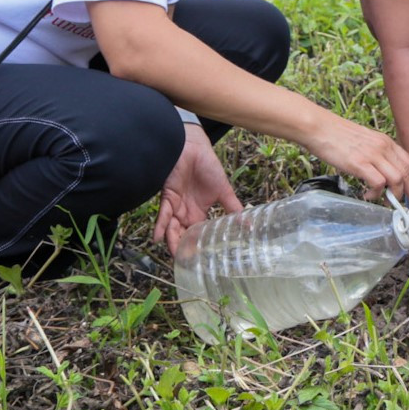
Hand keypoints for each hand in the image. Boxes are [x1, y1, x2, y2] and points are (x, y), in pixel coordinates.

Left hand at [153, 125, 242, 254]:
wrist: (193, 146)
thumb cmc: (208, 166)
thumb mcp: (224, 190)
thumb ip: (233, 208)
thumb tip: (250, 225)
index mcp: (200, 212)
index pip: (198, 233)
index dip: (198, 246)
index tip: (201, 262)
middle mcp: (186, 212)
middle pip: (183, 234)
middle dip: (182, 248)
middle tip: (186, 263)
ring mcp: (176, 205)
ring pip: (172, 228)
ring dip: (171, 240)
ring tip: (174, 254)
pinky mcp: (167, 197)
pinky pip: (163, 214)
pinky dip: (160, 226)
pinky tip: (158, 238)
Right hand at [302, 111, 408, 205]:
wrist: (318, 127)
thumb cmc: (336, 135)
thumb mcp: (363, 140)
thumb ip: (375, 153)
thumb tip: (380, 171)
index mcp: (384, 141)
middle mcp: (382, 147)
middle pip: (407, 173)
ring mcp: (372, 155)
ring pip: (397, 179)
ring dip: (393, 195)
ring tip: (383, 201)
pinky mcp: (359, 163)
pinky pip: (378, 183)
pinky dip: (376, 193)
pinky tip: (367, 195)